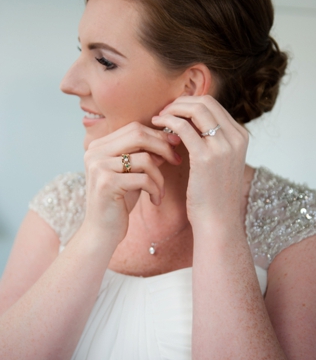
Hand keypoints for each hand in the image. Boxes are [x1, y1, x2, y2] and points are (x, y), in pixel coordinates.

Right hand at [82, 122, 181, 243]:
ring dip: (160, 176)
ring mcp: (98, 166)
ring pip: (144, 159)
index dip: (159, 135)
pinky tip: (155, 200)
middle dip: (163, 148)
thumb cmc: (121, 201)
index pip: (135, 128)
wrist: (102, 231)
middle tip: (177, 161)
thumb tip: (171, 138)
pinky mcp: (106, 183)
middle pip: (139, 135)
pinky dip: (155, 189)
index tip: (176, 146)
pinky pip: (143, 178)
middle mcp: (95, 152)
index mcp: (99, 145)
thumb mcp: (135, 173)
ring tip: (160, 191)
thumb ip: (147, 155)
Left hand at [151, 95, 248, 227]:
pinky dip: (168, 122)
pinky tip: (157, 126)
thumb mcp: (222, 163)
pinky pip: (183, 127)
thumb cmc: (215, 195)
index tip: (174, 111)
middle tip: (164, 111)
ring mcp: (223, 146)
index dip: (190, 103)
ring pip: (195, 109)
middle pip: (206, 102)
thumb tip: (191, 123)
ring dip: (173, 109)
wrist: (218, 221)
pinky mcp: (206, 156)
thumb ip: (214, 141)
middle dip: (181, 102)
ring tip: (158, 118)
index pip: (214, 105)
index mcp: (241, 137)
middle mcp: (236, 138)